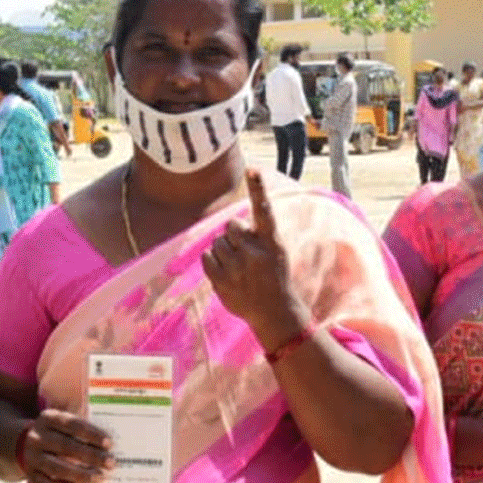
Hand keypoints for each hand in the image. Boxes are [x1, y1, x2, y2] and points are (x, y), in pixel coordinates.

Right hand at [21, 408, 112, 482]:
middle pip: (65, 447)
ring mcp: (31, 457)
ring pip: (56, 468)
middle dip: (91, 456)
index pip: (72, 424)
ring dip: (80, 474)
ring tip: (100, 477)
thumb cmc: (55, 432)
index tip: (109, 443)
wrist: (22, 442)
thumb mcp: (62, 422)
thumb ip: (81, 428)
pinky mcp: (30, 474)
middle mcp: (37, 437)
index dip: (91, 434)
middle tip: (110, 463)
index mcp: (48, 418)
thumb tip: (109, 445)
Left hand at [202, 169, 306, 345]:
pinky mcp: (222, 281)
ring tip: (239, 267)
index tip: (253, 169)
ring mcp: (237, 267)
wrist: (275, 312)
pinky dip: (213, 263)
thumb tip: (232, 224)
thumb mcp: (274, 252)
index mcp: (271, 242)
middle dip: (234, 235)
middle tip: (245, 254)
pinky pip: (207, 258)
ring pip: (217, 242)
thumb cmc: (274, 277)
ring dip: (224, 251)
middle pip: (231, 226)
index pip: (264, 210)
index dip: (258, 189)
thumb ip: (256, 236)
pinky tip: (227, 274)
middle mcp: (254, 252)